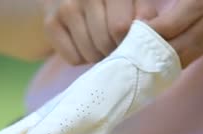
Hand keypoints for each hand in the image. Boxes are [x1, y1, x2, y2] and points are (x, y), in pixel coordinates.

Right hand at [42, 0, 157, 64]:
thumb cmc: (110, 1)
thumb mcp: (131, 0)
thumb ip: (145, 13)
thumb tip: (153, 37)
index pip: (121, 28)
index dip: (130, 41)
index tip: (132, 42)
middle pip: (105, 42)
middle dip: (114, 51)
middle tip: (115, 46)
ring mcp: (65, 7)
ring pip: (90, 53)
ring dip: (99, 57)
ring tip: (100, 46)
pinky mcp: (50, 23)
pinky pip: (73, 58)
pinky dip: (81, 58)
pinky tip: (82, 45)